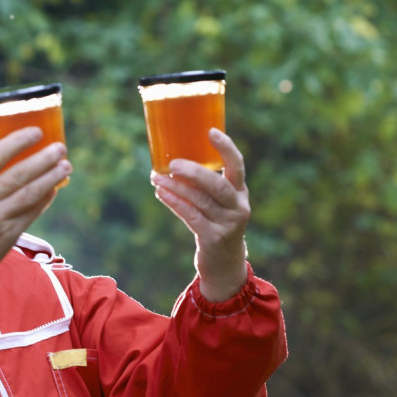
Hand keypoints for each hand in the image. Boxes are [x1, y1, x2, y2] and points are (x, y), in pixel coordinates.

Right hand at [0, 127, 71, 315]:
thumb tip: (17, 154)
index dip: (19, 140)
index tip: (37, 131)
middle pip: (20, 173)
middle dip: (44, 158)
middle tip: (61, 148)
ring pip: (31, 193)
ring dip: (51, 177)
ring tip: (65, 166)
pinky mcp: (9, 235)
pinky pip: (32, 212)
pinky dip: (45, 198)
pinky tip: (54, 188)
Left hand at [150, 128, 249, 301]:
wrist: (225, 265)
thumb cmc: (216, 224)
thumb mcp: (219, 204)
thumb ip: (205, 185)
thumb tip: (172, 160)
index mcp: (241, 192)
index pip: (237, 165)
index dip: (226, 148)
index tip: (211, 131)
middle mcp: (238, 207)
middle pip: (217, 184)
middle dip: (193, 171)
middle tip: (172, 163)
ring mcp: (228, 224)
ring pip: (199, 200)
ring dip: (174, 187)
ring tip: (155, 176)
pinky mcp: (213, 238)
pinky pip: (190, 215)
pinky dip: (173, 202)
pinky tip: (160, 192)